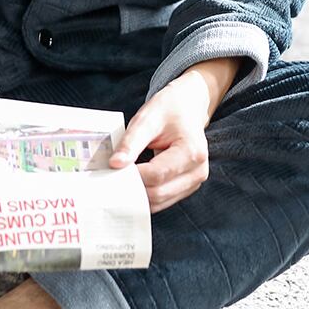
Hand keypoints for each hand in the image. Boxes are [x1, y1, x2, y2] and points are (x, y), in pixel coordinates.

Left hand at [108, 70, 211, 213]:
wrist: (187, 106)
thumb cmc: (169, 109)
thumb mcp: (147, 118)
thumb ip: (131, 142)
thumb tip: (115, 164)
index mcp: (192, 152)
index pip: (156, 175)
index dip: (131, 175)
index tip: (111, 169)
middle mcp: (197, 172)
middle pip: (158, 193)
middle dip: (132, 187)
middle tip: (110, 177)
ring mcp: (194, 182)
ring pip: (159, 201)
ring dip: (138, 194)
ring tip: (121, 178)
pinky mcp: (186, 187)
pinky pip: (162, 200)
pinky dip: (145, 194)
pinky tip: (133, 181)